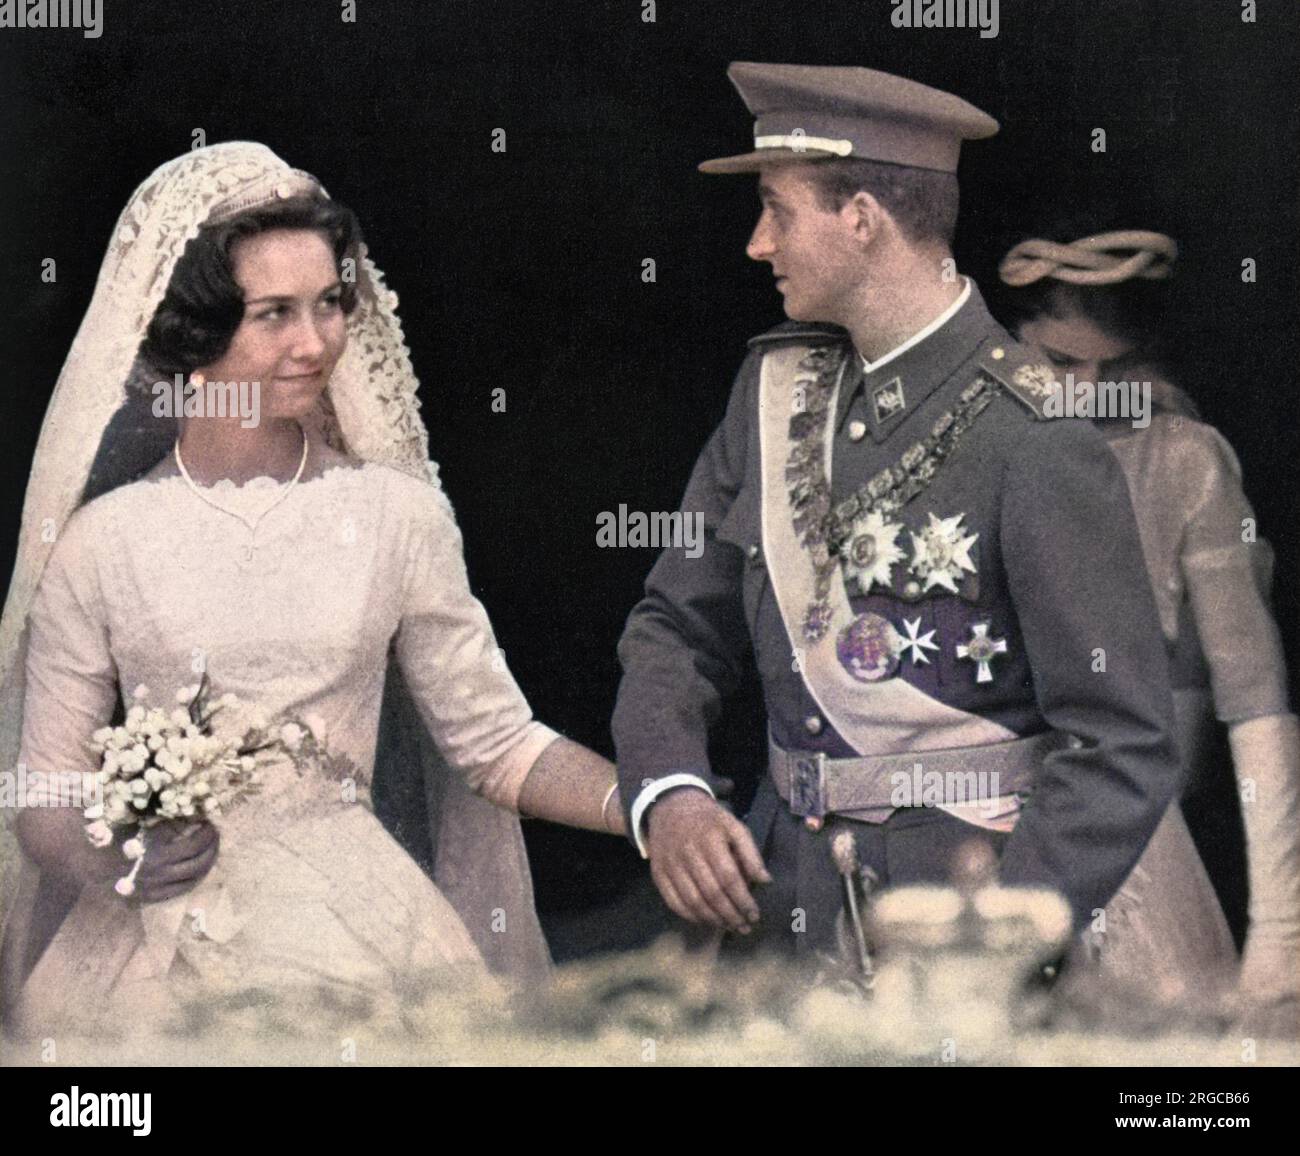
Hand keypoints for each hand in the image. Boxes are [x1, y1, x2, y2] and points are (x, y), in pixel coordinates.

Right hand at [16, 809, 219, 901]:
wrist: (82, 863)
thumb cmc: (105, 832)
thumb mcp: (126, 813)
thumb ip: (148, 804)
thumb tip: (174, 784)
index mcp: (151, 843)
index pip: (189, 832)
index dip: (201, 822)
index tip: (207, 814)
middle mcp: (157, 865)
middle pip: (198, 853)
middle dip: (211, 839)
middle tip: (215, 830)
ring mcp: (155, 883)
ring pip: (195, 872)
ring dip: (209, 857)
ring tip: (214, 846)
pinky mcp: (151, 895)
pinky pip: (182, 889)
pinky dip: (196, 877)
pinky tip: (202, 867)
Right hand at [645, 789, 770, 933]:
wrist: (670, 807)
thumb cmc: (708, 820)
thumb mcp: (734, 826)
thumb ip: (750, 853)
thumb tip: (765, 881)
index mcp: (710, 838)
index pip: (729, 877)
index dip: (743, 900)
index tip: (754, 914)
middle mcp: (688, 852)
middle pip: (711, 893)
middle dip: (731, 915)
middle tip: (744, 927)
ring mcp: (670, 864)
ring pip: (693, 901)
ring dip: (713, 920)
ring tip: (729, 927)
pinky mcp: (658, 873)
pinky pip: (674, 902)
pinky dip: (691, 917)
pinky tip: (706, 921)